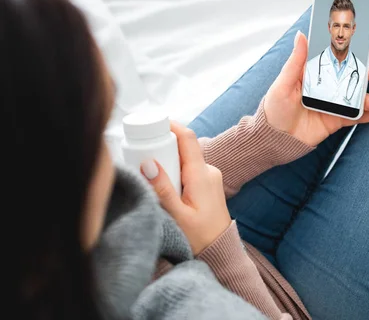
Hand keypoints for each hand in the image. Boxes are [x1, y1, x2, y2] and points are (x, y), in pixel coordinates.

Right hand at [141, 122, 230, 255]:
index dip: (171, 126)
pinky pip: (190, 169)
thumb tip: (148, 162)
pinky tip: (165, 187)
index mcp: (201, 175)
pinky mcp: (208, 184)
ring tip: (152, 178)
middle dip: (163, 149)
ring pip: (185, 159)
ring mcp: (210, 177)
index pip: (188, 139)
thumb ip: (162, 189)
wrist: (220, 251)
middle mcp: (209, 171)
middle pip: (183, 148)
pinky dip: (176, 172)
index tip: (153, 123)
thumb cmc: (199, 237)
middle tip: (142, 157)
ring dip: (168, 163)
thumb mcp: (177, 215)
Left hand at [263, 31, 368, 146]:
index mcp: (312, 73)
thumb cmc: (273, 110)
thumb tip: (301, 35)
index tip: (365, 48)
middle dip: (367, 75)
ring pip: (356, 97)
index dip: (350, 54)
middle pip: (350, 76)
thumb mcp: (282, 84)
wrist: (274, 140)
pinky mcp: (336, 120)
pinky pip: (357, 116)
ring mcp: (332, 103)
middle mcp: (325, 86)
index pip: (334, 59)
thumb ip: (296, 61)